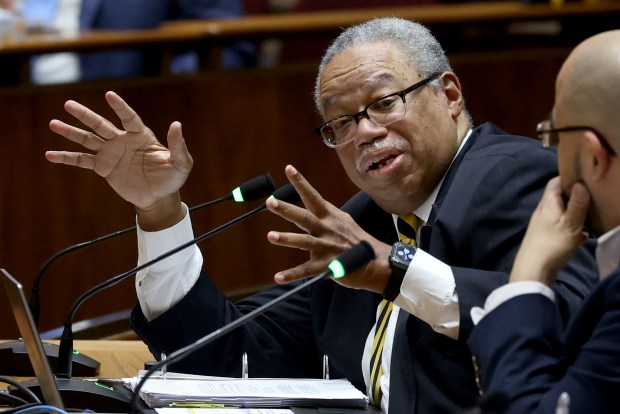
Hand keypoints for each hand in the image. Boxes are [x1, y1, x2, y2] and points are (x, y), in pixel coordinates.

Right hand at [46, 91, 192, 229]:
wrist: (159, 196)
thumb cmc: (172, 178)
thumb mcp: (181, 163)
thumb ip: (178, 145)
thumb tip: (177, 124)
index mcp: (141, 136)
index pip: (129, 118)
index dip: (120, 107)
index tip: (109, 95)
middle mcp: (122, 141)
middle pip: (101, 125)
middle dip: (85, 115)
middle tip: (68, 104)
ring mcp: (111, 153)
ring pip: (88, 139)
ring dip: (71, 132)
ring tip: (53, 123)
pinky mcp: (103, 168)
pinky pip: (82, 161)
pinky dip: (67, 158)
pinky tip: (50, 155)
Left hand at [266, 165, 390, 291]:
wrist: (376, 263)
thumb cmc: (357, 241)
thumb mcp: (343, 221)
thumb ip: (326, 214)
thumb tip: (313, 203)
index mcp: (330, 217)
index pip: (313, 196)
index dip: (301, 183)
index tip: (288, 169)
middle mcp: (326, 229)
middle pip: (304, 217)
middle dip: (287, 210)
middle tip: (271, 202)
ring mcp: (326, 247)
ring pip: (304, 242)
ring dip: (287, 239)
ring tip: (270, 236)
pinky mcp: (326, 266)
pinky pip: (307, 271)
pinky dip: (292, 275)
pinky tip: (278, 277)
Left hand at [510, 177, 590, 285]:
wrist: (532, 272)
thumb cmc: (552, 245)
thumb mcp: (570, 224)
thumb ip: (577, 205)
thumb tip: (580, 184)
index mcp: (548, 204)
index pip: (555, 183)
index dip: (569, 177)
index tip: (585, 177)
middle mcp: (543, 212)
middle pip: (559, 197)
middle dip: (576, 196)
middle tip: (594, 197)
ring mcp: (543, 225)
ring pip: (562, 213)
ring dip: (575, 214)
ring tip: (592, 215)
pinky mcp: (546, 238)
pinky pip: (562, 228)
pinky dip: (572, 229)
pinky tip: (583, 236)